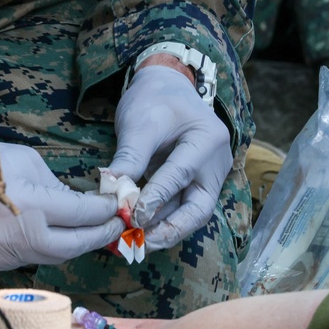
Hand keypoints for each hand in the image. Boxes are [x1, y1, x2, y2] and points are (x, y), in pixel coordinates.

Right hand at [0, 141, 120, 269]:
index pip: (81, 214)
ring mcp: (6, 255)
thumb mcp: (29, 163)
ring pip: (54, 257)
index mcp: (31, 206)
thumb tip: (82, 203)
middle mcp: (21, 236)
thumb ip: (59, 187)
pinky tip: (58, 237)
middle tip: (115, 225)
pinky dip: (48, 249)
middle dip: (99, 235)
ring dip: (76, 244)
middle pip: (75, 245)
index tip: (116, 205)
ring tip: (92, 231)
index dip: (104, 210)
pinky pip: (31, 259)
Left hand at [108, 63, 232, 252]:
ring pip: (191, 212)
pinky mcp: (196, 182)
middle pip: (198, 207)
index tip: (131, 216)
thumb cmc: (155, 98)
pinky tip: (141, 229)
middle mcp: (215, 162)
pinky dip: (163, 218)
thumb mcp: (140, 123)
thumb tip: (112, 191)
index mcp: (208, 140)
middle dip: (170, 229)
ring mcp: (209, 175)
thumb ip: (130, 157)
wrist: (166, 85)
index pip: (180, 175)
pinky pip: (182, 206)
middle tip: (141, 243)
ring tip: (137, 242)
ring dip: (164, 228)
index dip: (155, 199)